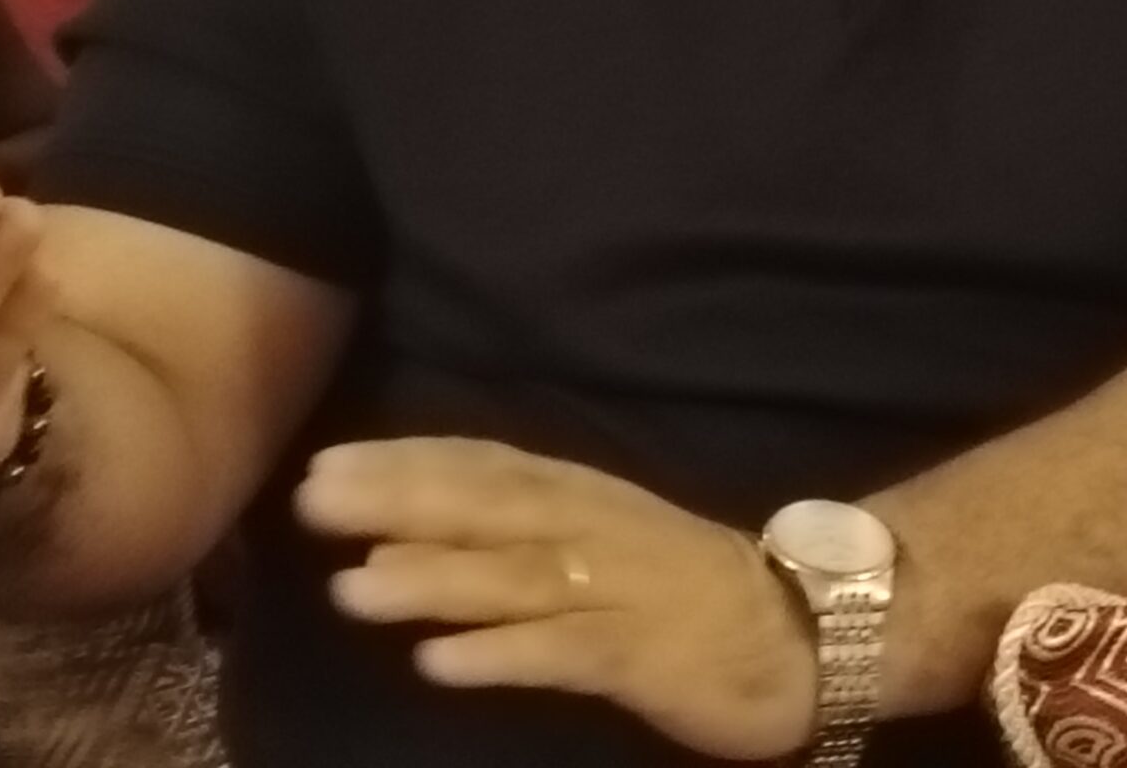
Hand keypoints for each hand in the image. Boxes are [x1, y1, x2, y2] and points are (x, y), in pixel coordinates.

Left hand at [297, 438, 817, 760]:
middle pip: (489, 509)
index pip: (487, 467)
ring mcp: (619, 592)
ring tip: (353, 587)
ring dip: (433, 579)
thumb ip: (523, 533)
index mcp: (585, 498)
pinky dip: (501, 654)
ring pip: (515, 579)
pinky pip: (563, 653)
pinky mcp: (642, 655)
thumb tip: (410, 531)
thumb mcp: (606, 542)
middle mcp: (596, 531)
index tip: (326, 461)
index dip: (408, 461)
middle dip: (400, 501)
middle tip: (313, 499)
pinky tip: (439, 665)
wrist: (812, 629)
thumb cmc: (693, 589)